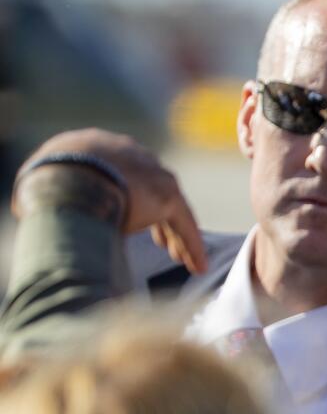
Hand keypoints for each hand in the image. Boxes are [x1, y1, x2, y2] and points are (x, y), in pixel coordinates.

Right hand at [16, 129, 206, 272]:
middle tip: (164, 242)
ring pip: (172, 210)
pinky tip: (197, 266)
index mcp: (99, 147)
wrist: (62, 180)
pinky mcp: (167, 195)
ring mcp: (151, 172)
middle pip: (151, 191)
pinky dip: (192, 246)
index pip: (121, 175)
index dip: (127, 199)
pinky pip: (184, 224)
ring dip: (178, 237)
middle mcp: (130, 154)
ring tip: (183, 259)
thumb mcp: (44, 183)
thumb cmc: (42, 186)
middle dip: (158, 219)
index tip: (130, 216)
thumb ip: (60, 193)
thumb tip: (55, 216)